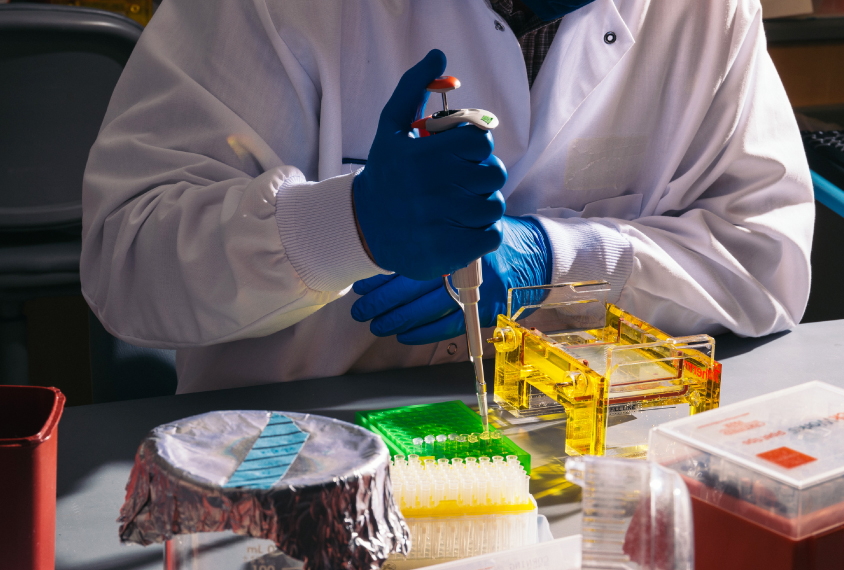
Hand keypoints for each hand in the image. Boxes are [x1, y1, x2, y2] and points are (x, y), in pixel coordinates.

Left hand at [351, 216, 551, 343]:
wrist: (537, 254)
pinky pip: (447, 327)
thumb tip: (387, 256)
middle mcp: (464, 267)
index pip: (409, 263)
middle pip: (413, 289)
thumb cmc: (495, 239)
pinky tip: (404, 335)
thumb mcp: (464, 230)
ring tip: (376, 325)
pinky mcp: (486, 312)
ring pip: (426, 311)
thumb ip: (433, 241)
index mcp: (454, 244)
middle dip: (381, 302)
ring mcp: (477, 291)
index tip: (361, 286)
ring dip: (397, 321)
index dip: (381, 278)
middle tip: (360, 310)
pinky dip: (423, 334)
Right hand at [352, 49, 507, 280]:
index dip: (478, 147)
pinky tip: (463, 228)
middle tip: (462, 182)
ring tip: (460, 206)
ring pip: (495, 205)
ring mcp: (442, 222)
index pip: (482, 141)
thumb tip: (438, 55)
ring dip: (483, 205)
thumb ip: (413, 88)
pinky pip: (492, 235)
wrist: (364, 227)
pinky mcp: (450, 251)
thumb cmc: (386, 173)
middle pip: (494, 173)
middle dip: (482, 176)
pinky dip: (483, 232)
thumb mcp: (391, 127)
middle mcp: (432, 189)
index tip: (463, 155)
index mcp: (422, 155)